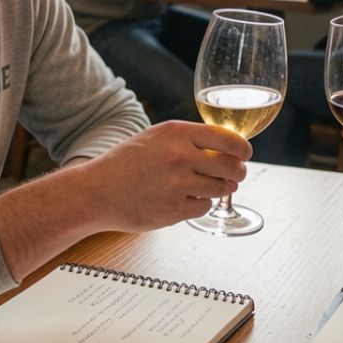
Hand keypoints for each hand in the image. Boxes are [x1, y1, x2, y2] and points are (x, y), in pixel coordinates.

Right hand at [0, 121, 251, 279]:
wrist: (97, 191)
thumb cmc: (126, 163)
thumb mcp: (156, 138)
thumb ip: (188, 139)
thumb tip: (225, 145)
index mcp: (176, 133)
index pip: (226, 138)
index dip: (242, 148)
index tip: (245, 154)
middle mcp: (179, 156)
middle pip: (230, 165)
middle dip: (238, 171)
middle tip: (236, 174)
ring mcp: (177, 184)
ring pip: (221, 188)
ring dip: (223, 188)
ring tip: (214, 186)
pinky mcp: (174, 209)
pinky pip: (204, 206)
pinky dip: (202, 204)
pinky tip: (190, 199)